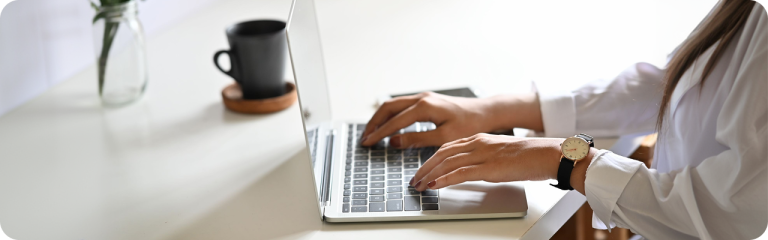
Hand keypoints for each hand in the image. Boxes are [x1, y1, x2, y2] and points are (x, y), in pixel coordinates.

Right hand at [361, 92, 502, 147]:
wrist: (485, 113)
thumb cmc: (469, 125)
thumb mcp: (443, 137)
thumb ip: (417, 139)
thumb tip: (393, 142)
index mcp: (425, 107)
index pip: (395, 121)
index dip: (379, 133)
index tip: (368, 143)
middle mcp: (422, 98)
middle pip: (388, 108)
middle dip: (374, 123)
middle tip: (365, 138)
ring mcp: (423, 97)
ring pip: (393, 105)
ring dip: (380, 118)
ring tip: (371, 133)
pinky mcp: (426, 100)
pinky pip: (401, 106)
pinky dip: (390, 115)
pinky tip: (387, 125)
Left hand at [409, 133, 562, 191]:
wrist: (546, 154)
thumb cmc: (528, 156)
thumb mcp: (499, 153)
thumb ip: (483, 158)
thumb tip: (470, 170)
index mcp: (478, 138)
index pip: (447, 147)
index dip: (431, 159)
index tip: (422, 169)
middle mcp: (477, 143)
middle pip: (441, 154)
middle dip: (425, 168)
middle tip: (414, 180)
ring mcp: (482, 154)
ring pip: (446, 163)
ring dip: (429, 175)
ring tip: (419, 186)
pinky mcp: (488, 167)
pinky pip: (459, 173)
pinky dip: (444, 180)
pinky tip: (434, 186)